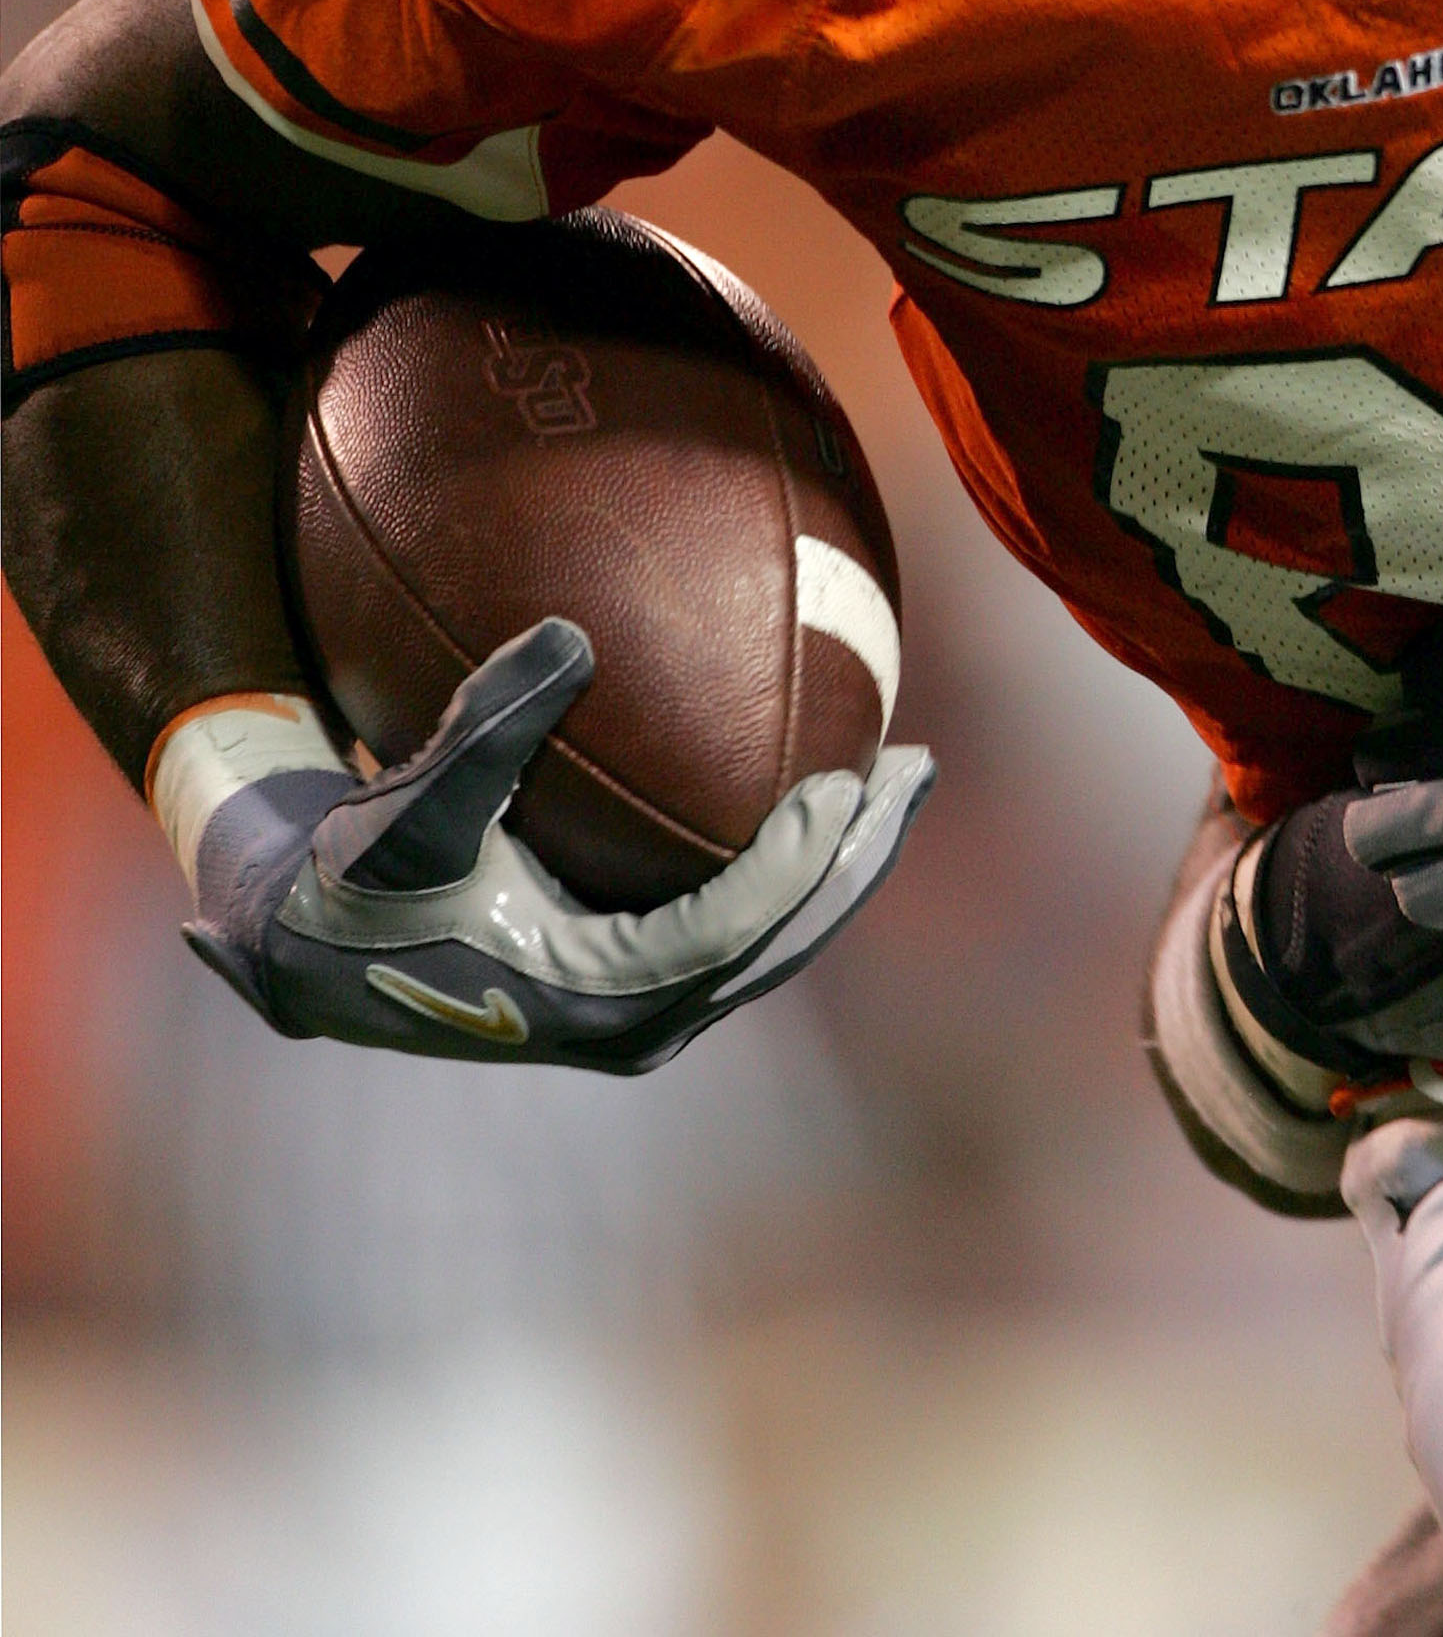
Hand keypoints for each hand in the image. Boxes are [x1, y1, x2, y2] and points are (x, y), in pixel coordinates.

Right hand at [158, 618, 932, 1071]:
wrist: (313, 948)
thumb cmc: (359, 880)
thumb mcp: (409, 811)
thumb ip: (486, 730)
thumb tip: (568, 633)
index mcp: (597, 1003)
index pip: (733, 930)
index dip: (798, 860)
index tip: (846, 781)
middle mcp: (636, 1024)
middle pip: (783, 940)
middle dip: (856, 856)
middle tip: (915, 767)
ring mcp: (642, 1011)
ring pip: (773, 938)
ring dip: (840, 860)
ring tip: (898, 772)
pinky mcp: (636, 983)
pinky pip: (739, 922)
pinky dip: (787, 861)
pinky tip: (815, 783)